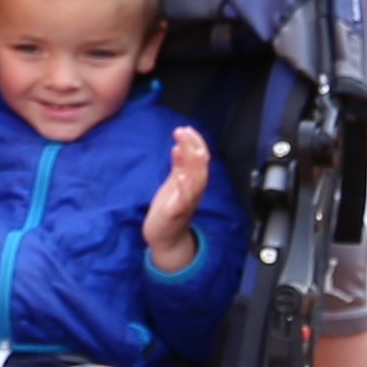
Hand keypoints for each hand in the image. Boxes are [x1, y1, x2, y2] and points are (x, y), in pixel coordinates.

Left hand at [144, 124, 212, 272]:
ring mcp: (185, 203)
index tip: (186, 128)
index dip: (194, 143)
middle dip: (194, 148)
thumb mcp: (173, 184)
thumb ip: (178, 166)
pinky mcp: (175, 214)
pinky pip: (183, 201)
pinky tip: (181, 178)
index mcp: (190, 182)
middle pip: (200, 167)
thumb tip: (179, 146)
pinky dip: (184, 189)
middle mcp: (192, 191)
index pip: (198, 159)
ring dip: (195, 166)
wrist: (166, 239)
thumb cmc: (169, 210)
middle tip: (185, 131)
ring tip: (193, 150)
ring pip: (196, 183)